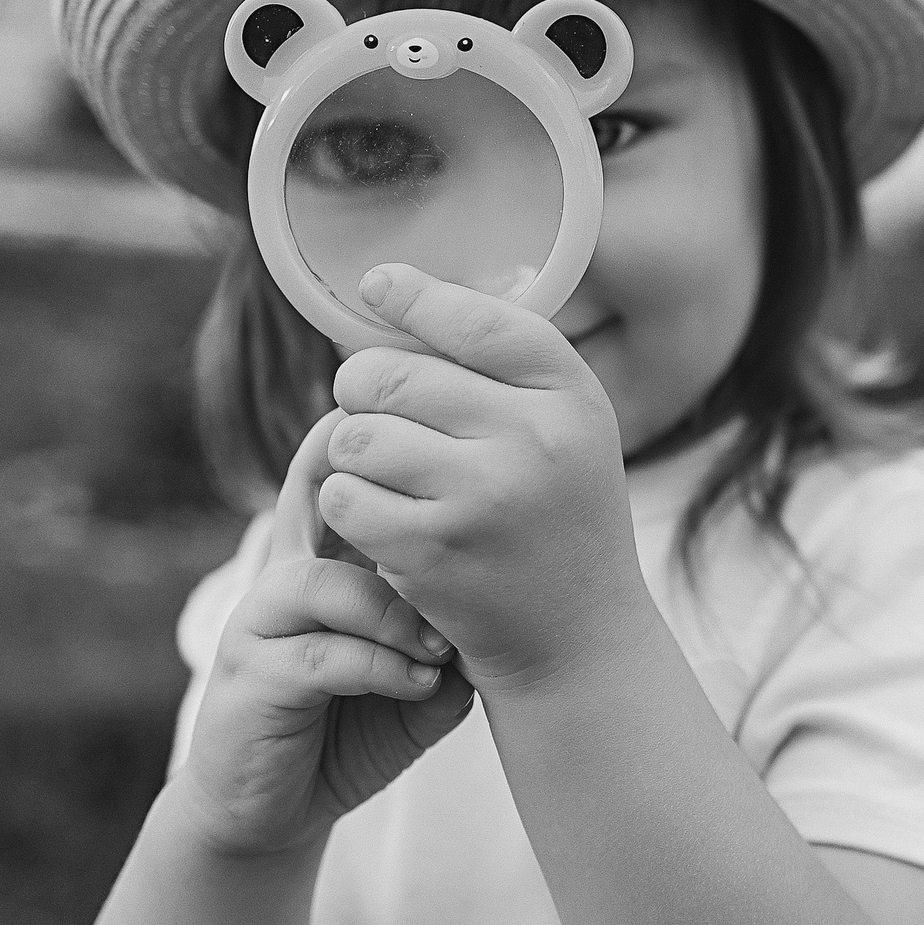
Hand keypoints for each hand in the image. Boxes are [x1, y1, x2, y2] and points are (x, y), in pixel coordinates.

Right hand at [175, 412, 476, 857]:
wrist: (273, 810)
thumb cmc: (355, 727)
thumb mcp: (424, 676)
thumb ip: (454, 632)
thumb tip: (505, 602)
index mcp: (326, 555)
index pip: (345, 472)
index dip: (390, 441)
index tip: (460, 443)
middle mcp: (285, 572)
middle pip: (319, 498)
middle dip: (387, 502)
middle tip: (464, 534)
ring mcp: (260, 624)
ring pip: (323, 584)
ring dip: (395, 612)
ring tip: (443, 647)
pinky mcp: (249, 680)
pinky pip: (318, 656)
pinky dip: (378, 666)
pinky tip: (420, 683)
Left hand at [321, 264, 650, 686]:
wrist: (578, 638)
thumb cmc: (557, 519)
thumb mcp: (566, 431)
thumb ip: (504, 367)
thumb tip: (396, 288)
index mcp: (573, 397)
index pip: (479, 321)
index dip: (417, 297)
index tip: (377, 286)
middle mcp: (535, 440)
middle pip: (394, 373)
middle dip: (363, 387)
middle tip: (372, 408)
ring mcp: (483, 498)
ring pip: (357, 434)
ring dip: (353, 451)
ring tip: (383, 471)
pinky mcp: (432, 552)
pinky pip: (345, 496)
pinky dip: (347, 503)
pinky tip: (379, 518)